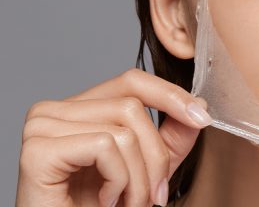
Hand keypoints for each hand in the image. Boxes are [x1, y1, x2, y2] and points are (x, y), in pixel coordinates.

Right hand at [16, 68, 211, 206]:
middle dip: (156, 156)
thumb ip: (171, 137)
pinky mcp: (38, 150)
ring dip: (139, 179)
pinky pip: (104, 147)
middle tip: (156, 197)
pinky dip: (118, 181)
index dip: (170, 95)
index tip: (202, 117)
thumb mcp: (148, 169)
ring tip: (129, 204)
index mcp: (80, 108)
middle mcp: (56, 110)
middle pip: (131, 107)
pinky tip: (105, 202)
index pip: (132, 81)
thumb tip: (199, 103)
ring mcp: (42, 126)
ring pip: (123, 130)